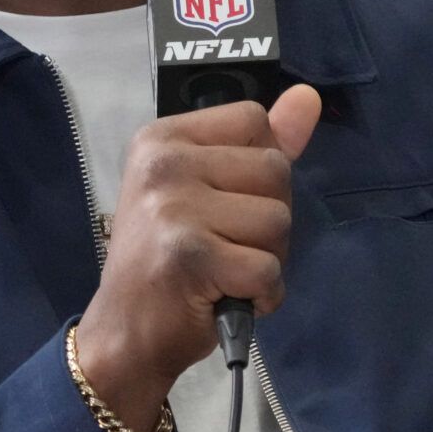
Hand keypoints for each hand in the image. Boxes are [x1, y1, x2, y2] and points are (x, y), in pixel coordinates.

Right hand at [75, 85, 320, 431]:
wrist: (124, 334)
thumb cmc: (168, 259)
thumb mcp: (206, 189)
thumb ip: (259, 143)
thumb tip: (308, 97)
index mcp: (162, 138)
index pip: (253, 119)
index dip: (257, 167)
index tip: (221, 201)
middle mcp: (163, 163)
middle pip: (275, 169)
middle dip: (267, 218)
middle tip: (223, 246)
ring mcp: (173, 208)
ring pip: (278, 220)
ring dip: (266, 258)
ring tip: (223, 272)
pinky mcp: (192, 256)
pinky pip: (269, 269)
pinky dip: (263, 295)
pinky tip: (228, 298)